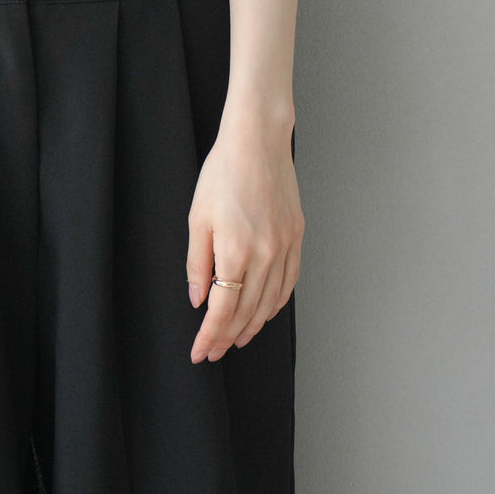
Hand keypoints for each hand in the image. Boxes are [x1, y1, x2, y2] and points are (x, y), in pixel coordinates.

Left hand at [186, 113, 303, 363]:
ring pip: (270, 303)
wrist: (258, 142)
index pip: (222, 311)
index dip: (210, 336)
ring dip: (253, 326)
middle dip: (229, 338)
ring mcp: (285, 248)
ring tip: (237, 339)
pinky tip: (265, 311)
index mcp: (236, 253)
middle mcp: (265, 256)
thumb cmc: (223, 173)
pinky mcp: (296, 238)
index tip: (200, 352)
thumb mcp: (198, 218)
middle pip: (247, 313)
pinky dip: (276, 304)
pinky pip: (288, 284)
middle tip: (214, 352)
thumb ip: (198, 263)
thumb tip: (198, 299)